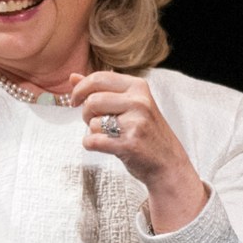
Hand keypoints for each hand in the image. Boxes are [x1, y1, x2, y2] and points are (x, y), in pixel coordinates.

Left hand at [71, 71, 208, 232]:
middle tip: (93, 121)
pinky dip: (91, 145)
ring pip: (92, 122)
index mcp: (138, 87)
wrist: (169, 165)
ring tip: (109, 135)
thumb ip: (101, 89)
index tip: (76, 100)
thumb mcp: (130, 104)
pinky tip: (105, 146)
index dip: (80, 89)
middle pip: (92, 100)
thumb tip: (72, 77)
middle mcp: (139, 102)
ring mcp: (135, 123)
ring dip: (93, 131)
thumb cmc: (146, 132)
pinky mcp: (129, 144)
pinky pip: (92, 141)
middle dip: (86, 113)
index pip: (97, 78)